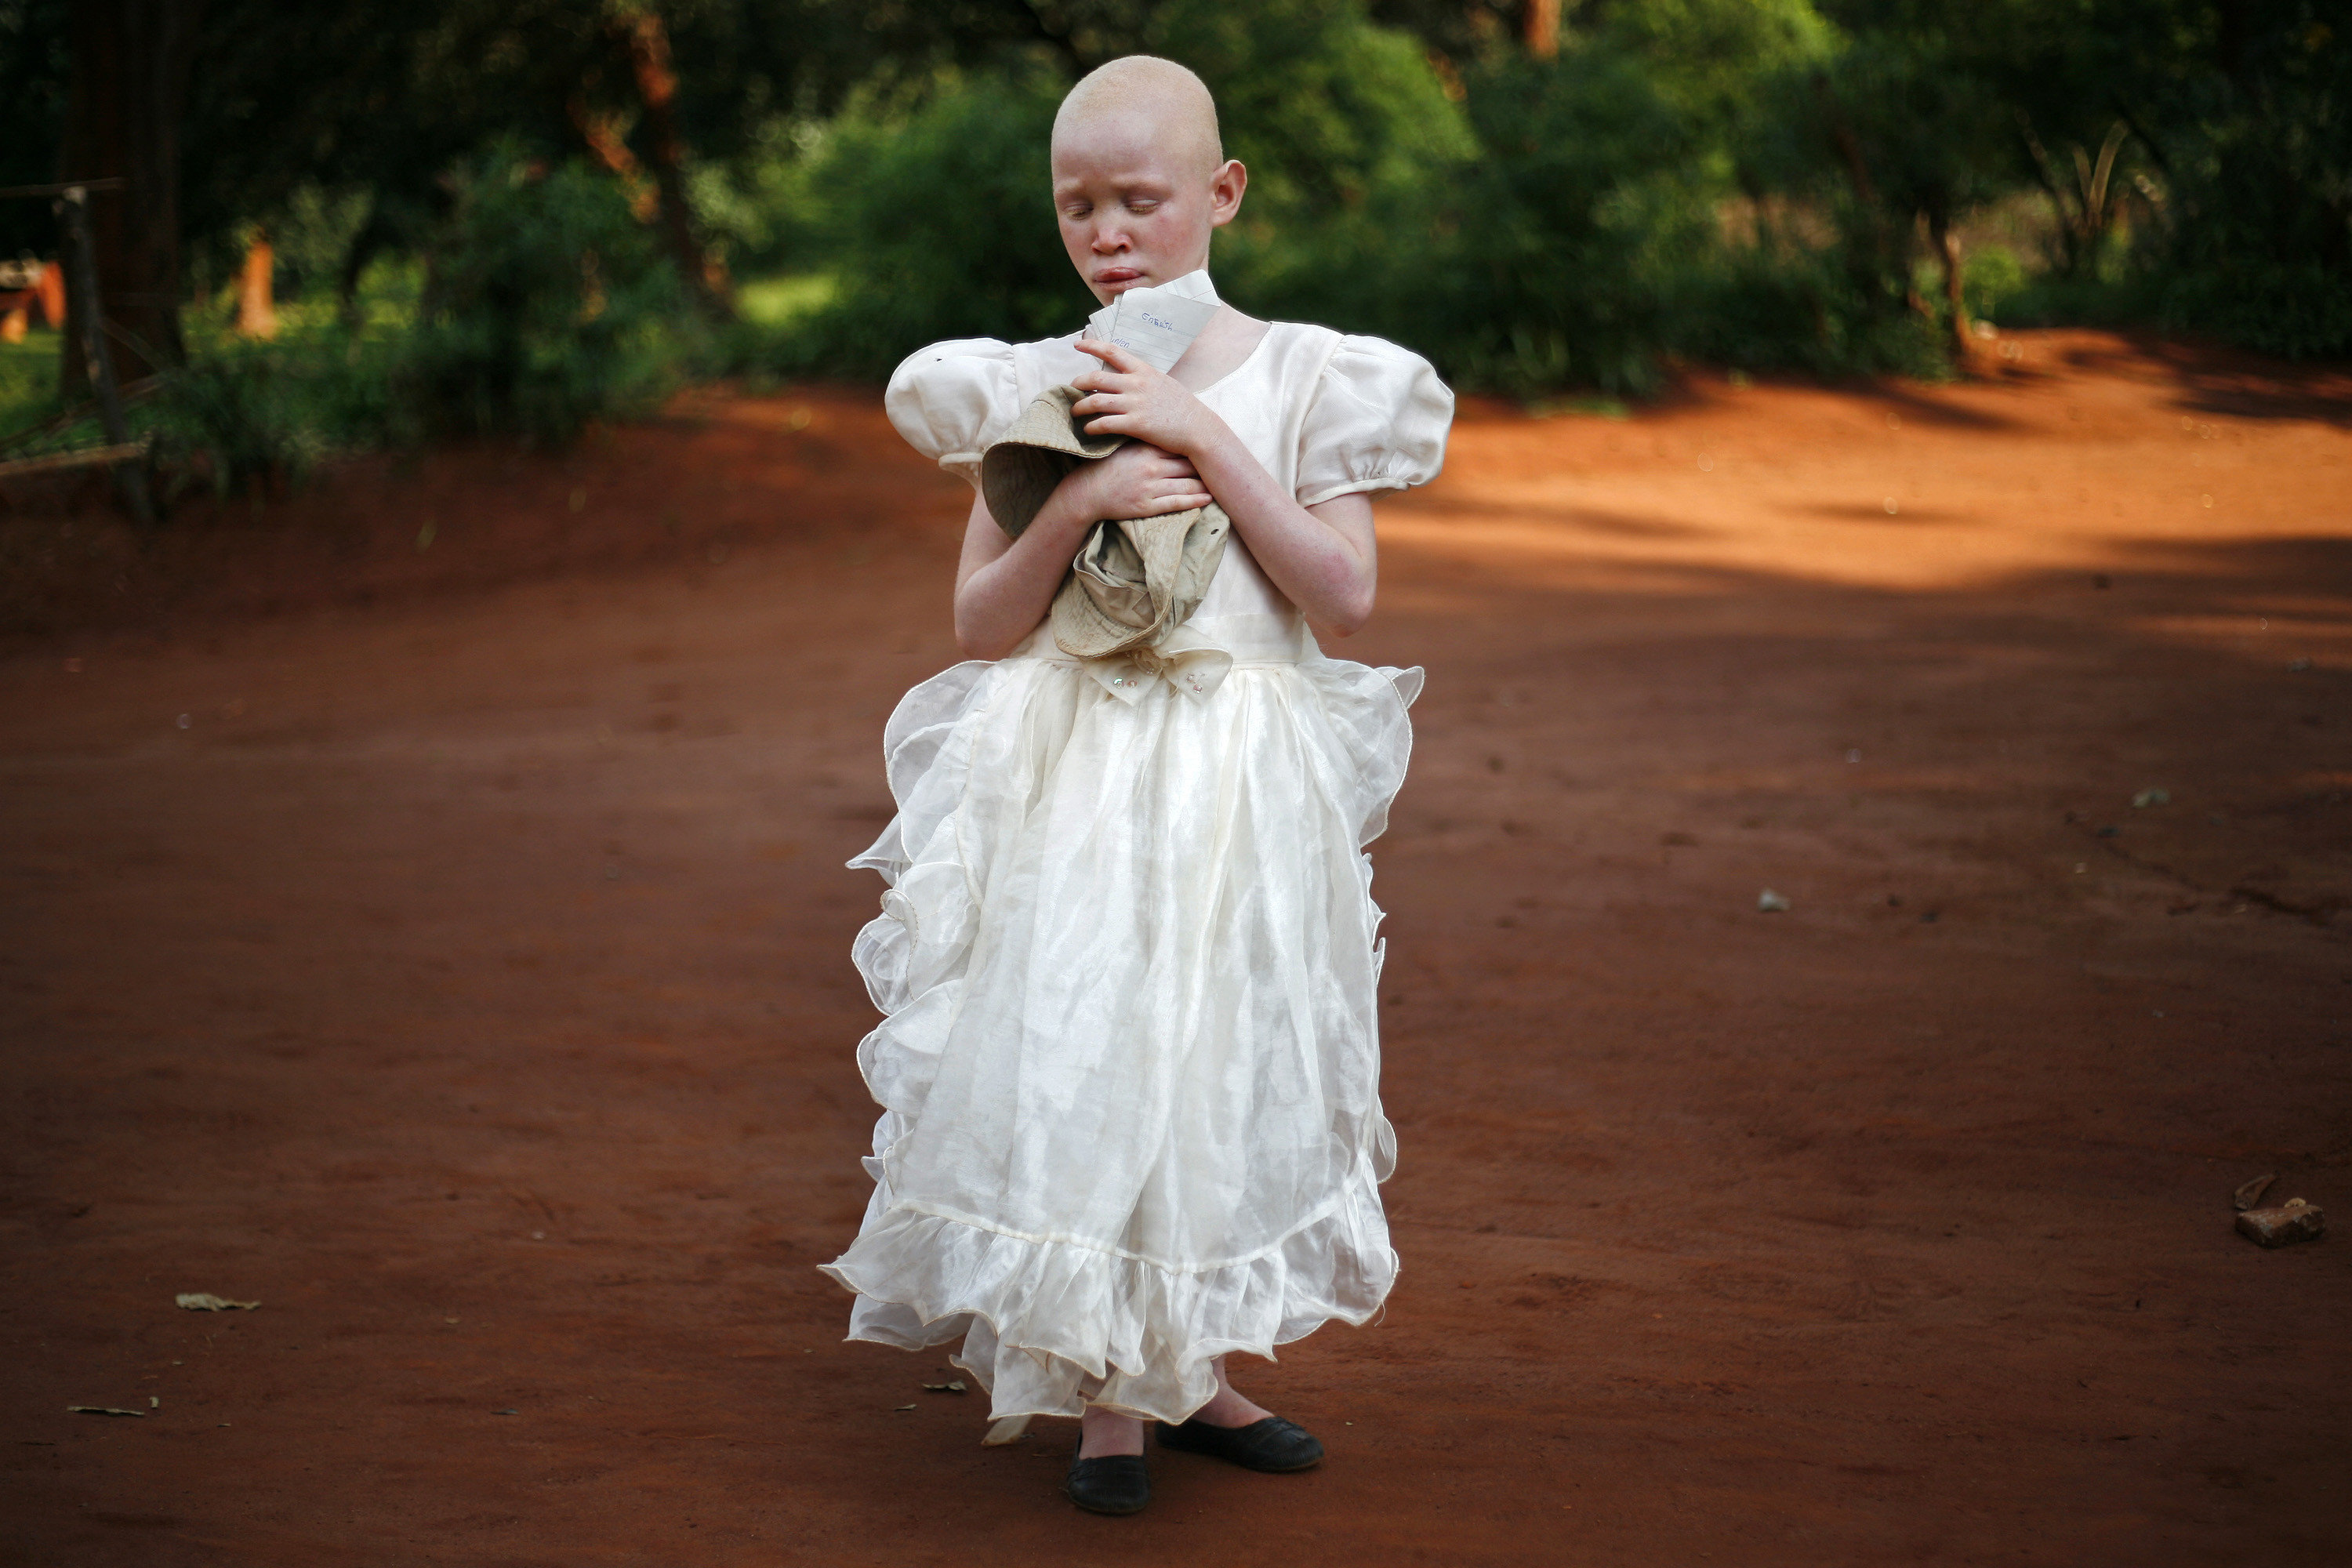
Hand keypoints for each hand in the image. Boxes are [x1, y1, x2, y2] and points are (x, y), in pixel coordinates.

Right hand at [1060, 441, 1212, 523]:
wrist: (1087, 492)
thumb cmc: (1106, 467)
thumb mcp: (1125, 445)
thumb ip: (1145, 437)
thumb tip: (1165, 428)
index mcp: (1145, 449)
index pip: (1178, 445)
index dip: (1195, 446)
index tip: (1209, 445)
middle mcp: (1151, 467)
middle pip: (1187, 464)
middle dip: (1204, 464)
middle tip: (1221, 463)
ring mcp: (1150, 487)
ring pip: (1187, 484)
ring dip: (1205, 483)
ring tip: (1218, 482)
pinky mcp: (1148, 506)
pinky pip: (1178, 503)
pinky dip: (1196, 500)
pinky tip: (1208, 498)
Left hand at [1069, 338, 1213, 454]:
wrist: (1198, 428)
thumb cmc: (1181, 407)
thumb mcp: (1163, 383)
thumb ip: (1143, 378)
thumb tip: (1126, 375)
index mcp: (1143, 371)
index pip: (1112, 351)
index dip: (1091, 346)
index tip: (1077, 345)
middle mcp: (1137, 384)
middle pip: (1095, 378)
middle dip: (1078, 383)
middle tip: (1072, 389)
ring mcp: (1135, 404)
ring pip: (1094, 401)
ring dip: (1079, 407)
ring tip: (1075, 411)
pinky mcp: (1135, 425)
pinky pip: (1104, 424)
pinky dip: (1091, 426)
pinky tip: (1087, 429)